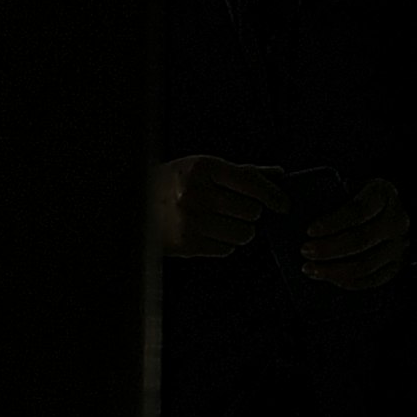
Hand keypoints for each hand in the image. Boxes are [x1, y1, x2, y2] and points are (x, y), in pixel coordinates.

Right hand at [154, 154, 284, 261]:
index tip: (283, 204)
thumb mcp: (203, 168)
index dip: (273, 195)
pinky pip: (228, 249)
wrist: (133, 205)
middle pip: (252, 211)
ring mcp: (191, 221)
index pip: (250, 182)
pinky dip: (224, 243)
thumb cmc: (173, 183)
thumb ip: (243, 172)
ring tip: (219, 221)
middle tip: (233, 208)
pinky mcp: (189, 244)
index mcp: (202, 168)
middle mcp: (196, 193)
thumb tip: (279, 175)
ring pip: (245, 234)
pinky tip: (207, 232)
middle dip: (250, 212)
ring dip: (240, 230)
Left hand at [298, 174, 410, 293]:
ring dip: (334, 270)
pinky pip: (373, 280)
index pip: (357, 210)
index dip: (332, 223)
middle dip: (328, 248)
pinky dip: (349, 282)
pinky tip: (330, 278)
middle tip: (306, 250)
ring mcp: (398, 246)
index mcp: (383, 195)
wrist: (396, 209)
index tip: (310, 230)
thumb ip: (334, 196)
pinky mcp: (396, 265)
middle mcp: (396, 221)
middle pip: (360, 239)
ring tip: (312, 268)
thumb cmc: (367, 198)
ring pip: (366, 264)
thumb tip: (298, 210)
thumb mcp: (353, 186)